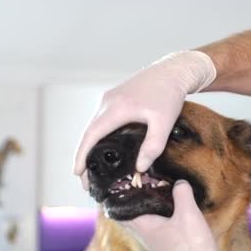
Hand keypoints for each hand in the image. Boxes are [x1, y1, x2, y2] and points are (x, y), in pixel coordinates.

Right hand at [73, 51, 215, 187]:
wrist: (172, 71)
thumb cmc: (169, 94)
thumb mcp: (164, 123)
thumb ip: (153, 146)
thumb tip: (140, 167)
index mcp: (117, 108)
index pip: (92, 135)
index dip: (82, 155)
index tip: (77, 172)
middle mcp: (108, 102)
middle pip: (89, 132)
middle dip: (84, 156)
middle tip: (85, 179)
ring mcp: (110, 99)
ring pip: (94, 125)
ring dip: (90, 145)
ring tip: (92, 167)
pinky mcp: (115, 98)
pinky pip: (101, 119)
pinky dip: (98, 135)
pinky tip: (104, 148)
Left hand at [123, 181, 250, 250]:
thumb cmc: (192, 247)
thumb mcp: (188, 213)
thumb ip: (182, 193)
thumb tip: (179, 182)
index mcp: (143, 227)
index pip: (119, 211)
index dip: (117, 196)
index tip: (119, 182)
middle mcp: (145, 237)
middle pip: (130, 216)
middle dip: (131, 200)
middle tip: (137, 184)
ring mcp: (156, 244)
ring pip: (143, 222)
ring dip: (145, 208)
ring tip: (154, 192)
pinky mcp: (167, 248)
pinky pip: (156, 228)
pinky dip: (158, 217)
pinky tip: (171, 211)